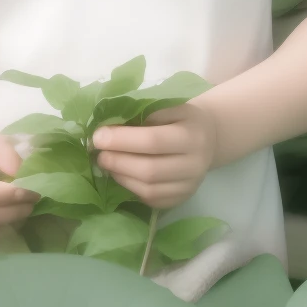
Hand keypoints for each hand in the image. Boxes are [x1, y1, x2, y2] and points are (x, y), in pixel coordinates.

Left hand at [92, 102, 221, 207]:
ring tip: (106, 163)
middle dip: (118, 162)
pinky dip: (130, 188)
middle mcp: (195, 164)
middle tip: (98, 153)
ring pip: (149, 189)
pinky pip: (151, 199)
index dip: (122, 140)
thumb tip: (108, 126)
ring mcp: (190, 185)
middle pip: (149, 170)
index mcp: (192, 135)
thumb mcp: (169, 106)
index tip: (98, 136)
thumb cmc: (181, 118)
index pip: (153, 141)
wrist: (208, 137)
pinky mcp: (181, 199)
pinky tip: (121, 175)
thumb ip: (143, 114)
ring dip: (121, 176)